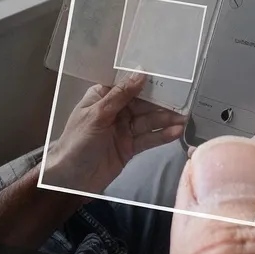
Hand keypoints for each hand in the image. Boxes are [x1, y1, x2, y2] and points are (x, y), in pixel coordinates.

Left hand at [43, 73, 185, 193]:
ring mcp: (123, 130)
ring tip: (184, 118)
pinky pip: (148, 139)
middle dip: (162, 103)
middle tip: (183, 101)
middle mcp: (114, 111)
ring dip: (165, 120)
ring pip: (148, 122)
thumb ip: (120, 95)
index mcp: (102, 98)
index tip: (168, 77)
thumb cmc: (76, 143)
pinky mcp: (129, 147)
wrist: (70, 180)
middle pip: (142, 104)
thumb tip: (139, 73)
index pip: (127, 85)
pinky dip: (161, 136)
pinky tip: (176, 132)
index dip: (146, 82)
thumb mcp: (97, 115)